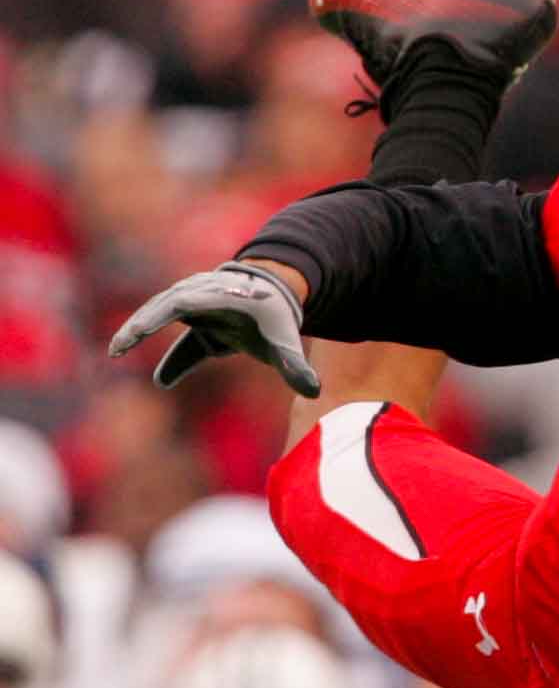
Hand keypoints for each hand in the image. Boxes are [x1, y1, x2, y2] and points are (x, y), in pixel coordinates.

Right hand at [108, 262, 319, 397]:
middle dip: (142, 323)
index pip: (187, 301)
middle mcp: (202, 294)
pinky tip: (148, 373)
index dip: (163, 313)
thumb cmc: (277, 318)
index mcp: (223, 296)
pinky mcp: (188, 317)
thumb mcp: (286, 341)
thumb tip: (314, 393)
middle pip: (165, 305)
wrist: (273, 295)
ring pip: (158, 313)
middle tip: (119, 346)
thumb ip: (296, 366)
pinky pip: (166, 330)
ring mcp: (192, 303)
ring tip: (116, 351)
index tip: (143, 328)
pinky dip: (151, 341)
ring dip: (137, 329)